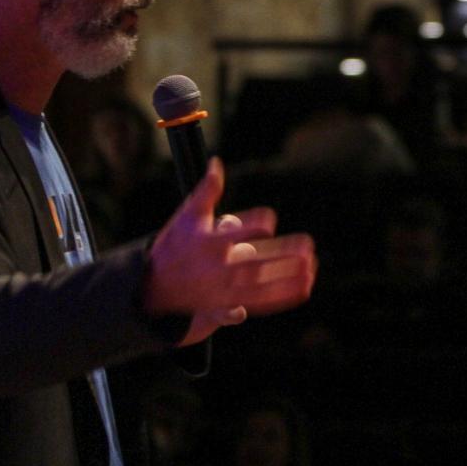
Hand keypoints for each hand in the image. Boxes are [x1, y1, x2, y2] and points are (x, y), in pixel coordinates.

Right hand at [145, 159, 316, 344]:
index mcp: (209, 244)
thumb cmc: (176, 245)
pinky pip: (262, 302)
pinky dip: (283, 297)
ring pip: (262, 286)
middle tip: (307, 246)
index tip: (269, 220)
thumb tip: (216, 162)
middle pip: (254, 263)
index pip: (233, 234)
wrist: (156, 285)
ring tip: (310, 267)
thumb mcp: (187, 215)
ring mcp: (225, 289)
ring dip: (288, 278)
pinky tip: (305, 287)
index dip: (253, 226)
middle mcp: (218, 268)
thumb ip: (207, 190)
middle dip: (281, 255)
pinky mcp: (231, 303)